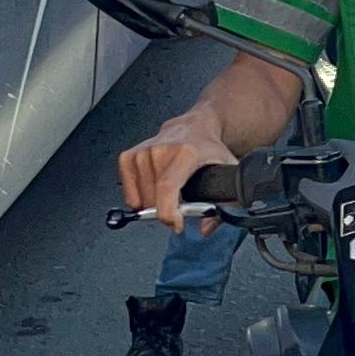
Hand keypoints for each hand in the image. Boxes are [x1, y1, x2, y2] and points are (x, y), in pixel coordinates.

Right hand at [117, 112, 234, 229]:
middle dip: (166, 211)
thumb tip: (206, 228)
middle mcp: (161, 149)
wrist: (195, 128)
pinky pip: (128, 189)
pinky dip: (137, 197)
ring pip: (140, 198)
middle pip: (153, 198)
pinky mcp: (129, 155)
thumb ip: (224, 204)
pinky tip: (150, 192)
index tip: (176, 224)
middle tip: (179, 207)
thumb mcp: (226, 173)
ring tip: (168, 196)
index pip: (167, 188)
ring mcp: (143, 152)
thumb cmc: (208, 149)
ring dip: (153, 204)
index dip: (168, 212)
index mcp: (185, 153)